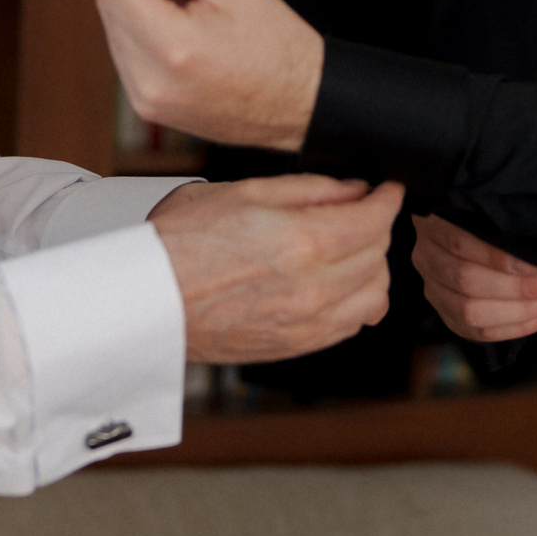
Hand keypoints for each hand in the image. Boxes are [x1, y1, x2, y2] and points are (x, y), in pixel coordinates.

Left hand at [95, 0, 322, 151]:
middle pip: (108, 7)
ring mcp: (146, 100)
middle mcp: (149, 80)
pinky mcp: (149, 109)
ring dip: (139, 10)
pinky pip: (127, 58)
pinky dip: (145, 37)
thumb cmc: (274, 41)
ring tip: (190, 12)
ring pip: (115, 31)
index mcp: (171, 45)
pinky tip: (185, 37)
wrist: (301, 101)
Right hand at [151, 175, 401, 363]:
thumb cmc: (180, 245)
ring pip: (376, 294)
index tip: (386, 189)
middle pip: (380, 253)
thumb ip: (309, 189)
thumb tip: (353, 189)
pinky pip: (353, 324)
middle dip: (376, 226)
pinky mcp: (298, 346)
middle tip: (358, 210)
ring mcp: (308, 323)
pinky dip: (355, 300)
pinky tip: (334, 282)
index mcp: (303, 242)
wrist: (148, 302)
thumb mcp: (244, 192)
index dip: (388, 197)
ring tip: (348, 248)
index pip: (376, 219)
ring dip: (371, 266)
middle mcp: (314, 288)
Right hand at [412, 215, 536, 342]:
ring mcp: (434, 291)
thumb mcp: (491, 207)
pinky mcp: (449, 316)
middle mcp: (426, 259)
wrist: (470, 230)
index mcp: (433, 225)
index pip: (461, 244)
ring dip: (522, 311)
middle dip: (520, 288)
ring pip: (471, 312)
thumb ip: (507, 220)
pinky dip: (517, 327)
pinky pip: (480, 332)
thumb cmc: (491, 216)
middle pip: (467, 282)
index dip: (503, 258)